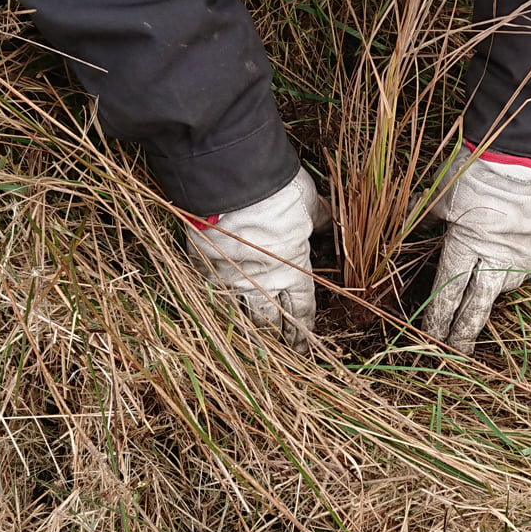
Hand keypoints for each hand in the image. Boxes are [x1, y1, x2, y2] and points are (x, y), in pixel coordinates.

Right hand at [185, 169, 329, 347]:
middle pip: (270, 318)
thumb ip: (318, 221)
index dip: (304, 327)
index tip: (306, 342)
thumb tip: (328, 223)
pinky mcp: (202, 265)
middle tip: (283, 348)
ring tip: (252, 334)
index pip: (302, 307)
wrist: (233, 183)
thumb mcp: (308, 205)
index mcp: (293, 270)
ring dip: (247, 321)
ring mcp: (229, 277)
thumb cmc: (279, 193)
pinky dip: (215, 296)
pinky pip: (210, 288)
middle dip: (278, 334)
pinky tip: (217, 303)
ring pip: (238, 309)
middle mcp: (261, 282)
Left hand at [418, 149, 530, 350]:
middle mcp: (493, 263)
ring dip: (484, 298)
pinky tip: (498, 266)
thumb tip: (402, 227)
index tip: (432, 337)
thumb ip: (421, 220)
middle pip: (475, 309)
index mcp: (464, 250)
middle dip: (463, 334)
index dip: (439, 320)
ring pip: (496, 291)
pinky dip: (504, 273)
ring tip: (475, 305)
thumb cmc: (472, 178)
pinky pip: (516, 274)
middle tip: (455, 354)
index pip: (448, 295)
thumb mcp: (438, 199)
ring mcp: (517, 262)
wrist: (518, 167)